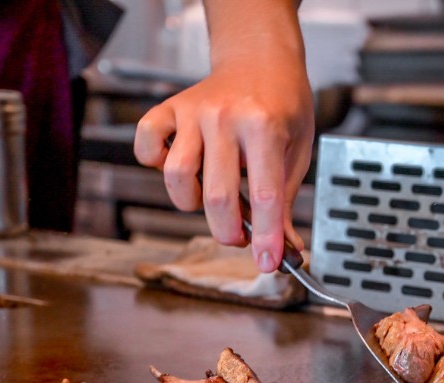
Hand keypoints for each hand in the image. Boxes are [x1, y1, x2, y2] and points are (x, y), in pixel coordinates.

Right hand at [134, 57, 313, 271]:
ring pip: (175, 176)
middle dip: (228, 231)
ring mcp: (194, 111)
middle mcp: (226, 117)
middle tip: (237, 237)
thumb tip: (285, 247)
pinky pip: (146, 145)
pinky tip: (178, 166)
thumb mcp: (298, 152)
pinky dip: (154, 163)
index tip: (268, 263)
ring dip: (190, 202)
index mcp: (265, 127)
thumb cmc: (282, 106)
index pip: (265, 196)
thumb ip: (286, 200)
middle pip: (216, 195)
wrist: (261, 59)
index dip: (266, 238)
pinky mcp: (170, 108)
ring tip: (209, 197)